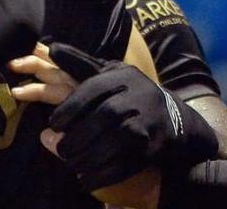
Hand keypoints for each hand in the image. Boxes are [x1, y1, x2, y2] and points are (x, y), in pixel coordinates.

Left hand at [19, 42, 217, 192]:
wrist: (175, 118)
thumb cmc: (130, 92)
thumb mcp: (109, 73)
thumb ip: (79, 62)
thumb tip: (50, 46)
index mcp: (123, 78)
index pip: (92, 91)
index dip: (69, 109)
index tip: (53, 124)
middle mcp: (138, 98)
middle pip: (103, 118)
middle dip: (77, 136)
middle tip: (60, 147)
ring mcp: (148, 124)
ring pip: (115, 142)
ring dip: (87, 157)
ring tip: (71, 162)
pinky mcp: (154, 148)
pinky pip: (126, 165)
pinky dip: (102, 175)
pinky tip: (85, 179)